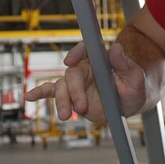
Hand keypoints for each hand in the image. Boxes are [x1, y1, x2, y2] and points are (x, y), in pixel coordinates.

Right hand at [25, 41, 147, 123]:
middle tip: (81, 108)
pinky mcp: (70, 93)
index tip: (70, 61)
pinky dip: (40, 93)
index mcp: (99, 58)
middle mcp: (85, 67)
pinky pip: (51, 91)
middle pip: (72, 74)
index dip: (77, 53)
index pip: (86, 49)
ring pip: (62, 86)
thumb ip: (124, 64)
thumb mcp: (135, 77)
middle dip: (73, 91)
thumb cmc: (134, 87)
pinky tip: (29, 97)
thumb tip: (116, 47)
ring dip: (61, 101)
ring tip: (66, 116)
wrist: (128, 102)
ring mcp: (76, 81)